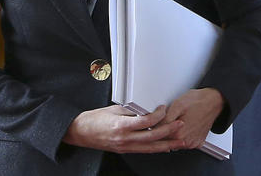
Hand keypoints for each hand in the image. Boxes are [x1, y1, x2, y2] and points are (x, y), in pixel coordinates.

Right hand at [63, 105, 185, 152]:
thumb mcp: (112, 110)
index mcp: (121, 125)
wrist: (80, 132)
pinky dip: (156, 149)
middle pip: (153, 136)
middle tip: (180, 124)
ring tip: (180, 141)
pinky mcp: (125, 150)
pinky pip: (145, 150)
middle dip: (169, 131)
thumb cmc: (92, 120)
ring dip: (168, 144)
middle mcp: (125, 138)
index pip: (146, 121)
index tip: (162, 109)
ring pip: (152, 147)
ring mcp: (126, 146)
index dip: (157, 115)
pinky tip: (165, 147)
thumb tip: (144, 109)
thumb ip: (130, 111)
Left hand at [159, 88, 224, 148]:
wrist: (213, 102)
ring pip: (174, 143)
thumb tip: (154, 125)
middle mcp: (186, 141)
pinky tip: (182, 126)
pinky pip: (184, 142)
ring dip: (171, 134)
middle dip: (162, 131)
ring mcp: (193, 143)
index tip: (152, 121)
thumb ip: (164, 119)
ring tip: (175, 120)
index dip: (153, 127)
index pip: (158, 136)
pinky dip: (181, 136)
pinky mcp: (198, 142)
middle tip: (164, 119)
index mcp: (178, 133)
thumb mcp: (176, 105)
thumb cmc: (196, 101)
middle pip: (166, 140)